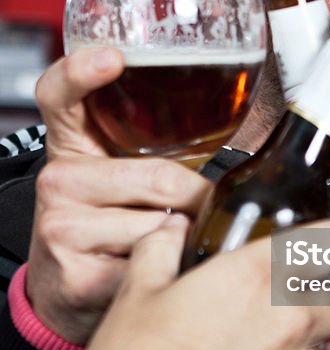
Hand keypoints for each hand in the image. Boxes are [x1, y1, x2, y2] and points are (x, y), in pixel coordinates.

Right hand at [27, 46, 211, 343]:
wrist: (65, 290)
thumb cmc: (106, 222)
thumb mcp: (121, 174)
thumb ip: (158, 143)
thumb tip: (251, 128)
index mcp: (72, 143)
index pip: (61, 94)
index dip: (84, 71)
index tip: (113, 59)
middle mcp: (59, 179)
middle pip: (160, 176)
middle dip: (199, 197)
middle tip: (203, 210)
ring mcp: (62, 226)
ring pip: (163, 225)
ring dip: (187, 238)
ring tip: (170, 245)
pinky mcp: (75, 273)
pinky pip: (155, 264)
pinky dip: (173, 270)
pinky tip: (158, 271)